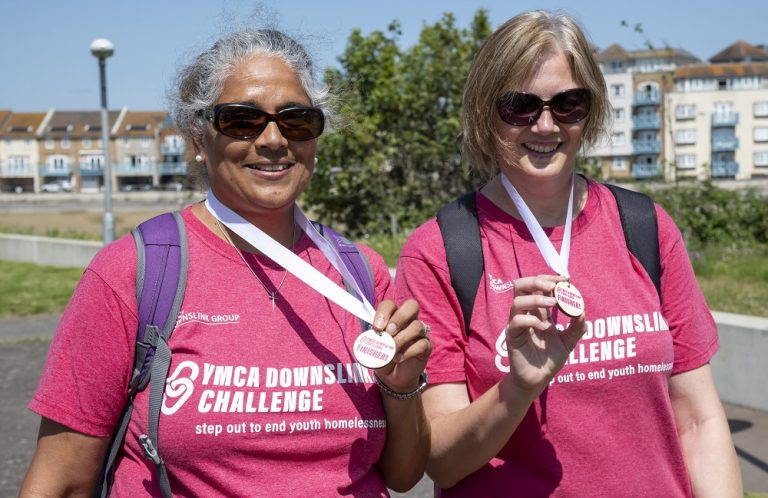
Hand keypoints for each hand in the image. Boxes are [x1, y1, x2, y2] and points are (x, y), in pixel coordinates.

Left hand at [371, 299, 430, 392]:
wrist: (390, 376)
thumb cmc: (381, 356)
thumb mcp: (373, 346)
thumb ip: (372, 338)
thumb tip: (375, 334)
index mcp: (393, 315)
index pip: (390, 304)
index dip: (383, 313)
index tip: (376, 328)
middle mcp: (408, 320)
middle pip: (412, 305)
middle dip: (400, 318)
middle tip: (389, 332)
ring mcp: (419, 333)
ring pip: (417, 326)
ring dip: (402, 338)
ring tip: (392, 350)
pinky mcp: (426, 346)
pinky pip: (422, 344)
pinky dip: (408, 352)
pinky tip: (398, 358)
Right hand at [504, 275, 586, 393]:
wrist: (538, 380)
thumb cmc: (549, 360)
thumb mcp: (568, 342)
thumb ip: (577, 327)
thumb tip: (582, 310)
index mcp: (538, 312)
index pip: (537, 286)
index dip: (550, 279)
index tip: (565, 280)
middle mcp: (525, 314)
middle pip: (521, 286)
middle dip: (537, 281)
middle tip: (554, 287)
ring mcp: (517, 325)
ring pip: (517, 302)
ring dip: (536, 299)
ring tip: (553, 304)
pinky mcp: (512, 337)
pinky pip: (516, 322)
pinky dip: (531, 321)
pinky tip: (543, 327)